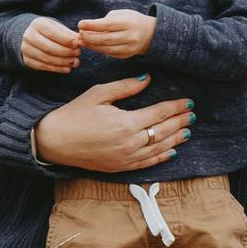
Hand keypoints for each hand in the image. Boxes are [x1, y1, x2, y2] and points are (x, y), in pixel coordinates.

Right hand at [21, 16, 82, 72]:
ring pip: (46, 58)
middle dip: (66, 52)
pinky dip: (57, 69)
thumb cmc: (49, 31)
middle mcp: (29, 36)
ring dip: (63, 62)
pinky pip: (43, 66)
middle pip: (49, 47)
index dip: (66, 40)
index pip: (53, 33)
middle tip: (78, 53)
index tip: (77, 44)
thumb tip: (80, 40)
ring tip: (75, 62)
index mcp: (38, 24)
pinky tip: (67, 69)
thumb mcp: (58, 28)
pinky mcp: (27, 60)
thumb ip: (68, 34)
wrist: (32, 37)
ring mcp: (26, 49)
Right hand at [32, 74, 193, 173]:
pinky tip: (172, 150)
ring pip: (159, 148)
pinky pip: (147, 163)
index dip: (175, 107)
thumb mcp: (99, 94)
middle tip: (192, 115)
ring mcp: (126, 158)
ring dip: (175, 139)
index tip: (188, 102)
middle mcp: (129, 143)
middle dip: (180, 122)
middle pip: (163, 131)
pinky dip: (162, 157)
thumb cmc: (74, 114)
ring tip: (187, 131)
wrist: (54, 141)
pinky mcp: (120, 167)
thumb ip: (125, 87)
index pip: (159, 113)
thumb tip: (147, 79)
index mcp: (126, 123)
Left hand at [78, 9, 156, 57]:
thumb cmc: (130, 20)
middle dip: (89, 37)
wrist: (149, 33)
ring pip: (106, 49)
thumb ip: (105, 21)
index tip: (80, 24)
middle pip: (105, 39)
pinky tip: (92, 45)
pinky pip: (109, 54)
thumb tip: (87, 29)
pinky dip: (99, 50)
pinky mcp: (127, 55)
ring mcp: (130, 48)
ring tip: (82, 41)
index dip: (92, 25)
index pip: (107, 25)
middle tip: (80, 34)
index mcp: (130, 23)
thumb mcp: (121, 15)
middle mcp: (131, 36)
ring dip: (91, 45)